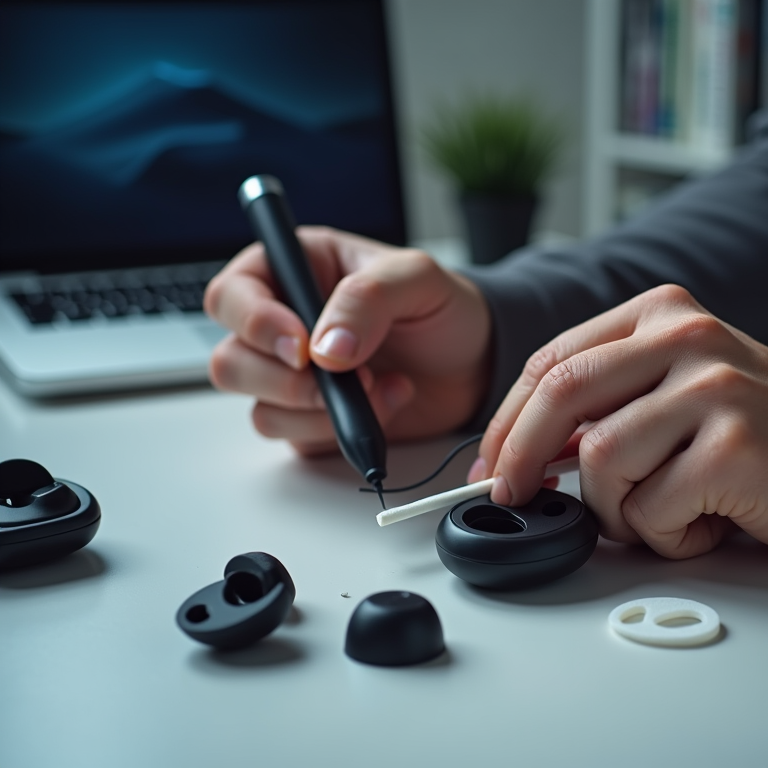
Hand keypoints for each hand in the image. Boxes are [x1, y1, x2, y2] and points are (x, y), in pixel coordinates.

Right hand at [204, 227, 491, 454]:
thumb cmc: (444, 308)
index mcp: (296, 270)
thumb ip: (368, 298)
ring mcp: (294, 377)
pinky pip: (296, 437)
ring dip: (319, 410)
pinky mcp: (312, 419)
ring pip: (260, 407)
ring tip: (380, 386)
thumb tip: (324, 349)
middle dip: (286, 380)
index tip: (302, 346)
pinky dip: (339, 431)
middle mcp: (284, 323)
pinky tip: (385, 405)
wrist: (476, 363)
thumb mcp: (418, 278)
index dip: (254, 323)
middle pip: (231, 360)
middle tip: (344, 377)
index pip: (231, 295)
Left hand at [470, 284, 767, 558]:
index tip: (489, 463)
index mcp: (661, 315)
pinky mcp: (733, 447)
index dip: (507, 418)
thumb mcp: (674, 388)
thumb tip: (521, 451)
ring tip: (659, 513)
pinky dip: (662, 534)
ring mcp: (712, 388)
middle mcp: (686, 337)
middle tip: (508, 496)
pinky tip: (702, 524)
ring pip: (601, 458)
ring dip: (614, 508)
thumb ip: (606, 401)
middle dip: (516, 455)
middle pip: (561, 393)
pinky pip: (650, 507)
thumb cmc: (756, 431)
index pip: (553, 359)